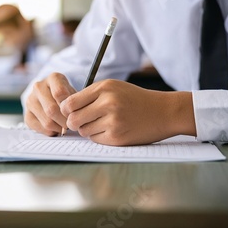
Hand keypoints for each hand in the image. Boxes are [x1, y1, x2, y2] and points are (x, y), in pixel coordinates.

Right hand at [25, 73, 76, 135]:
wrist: (52, 96)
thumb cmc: (67, 95)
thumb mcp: (74, 93)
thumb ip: (75, 103)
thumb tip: (73, 119)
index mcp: (53, 78)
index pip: (59, 93)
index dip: (69, 106)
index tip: (75, 113)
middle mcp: (38, 87)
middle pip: (51, 109)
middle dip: (65, 121)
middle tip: (72, 125)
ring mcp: (30, 100)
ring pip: (46, 121)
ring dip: (59, 128)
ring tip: (65, 127)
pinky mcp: (27, 114)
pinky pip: (39, 128)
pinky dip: (50, 132)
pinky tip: (56, 128)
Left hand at [60, 80, 195, 145]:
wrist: (163, 112)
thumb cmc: (135, 99)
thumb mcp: (113, 87)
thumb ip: (90, 95)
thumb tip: (63, 108)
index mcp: (104, 88)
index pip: (70, 103)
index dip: (66, 110)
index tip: (70, 112)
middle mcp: (108, 103)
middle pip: (73, 119)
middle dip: (74, 122)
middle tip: (81, 121)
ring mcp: (113, 121)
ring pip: (83, 131)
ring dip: (87, 129)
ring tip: (101, 123)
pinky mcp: (117, 137)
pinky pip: (95, 139)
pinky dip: (98, 137)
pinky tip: (110, 130)